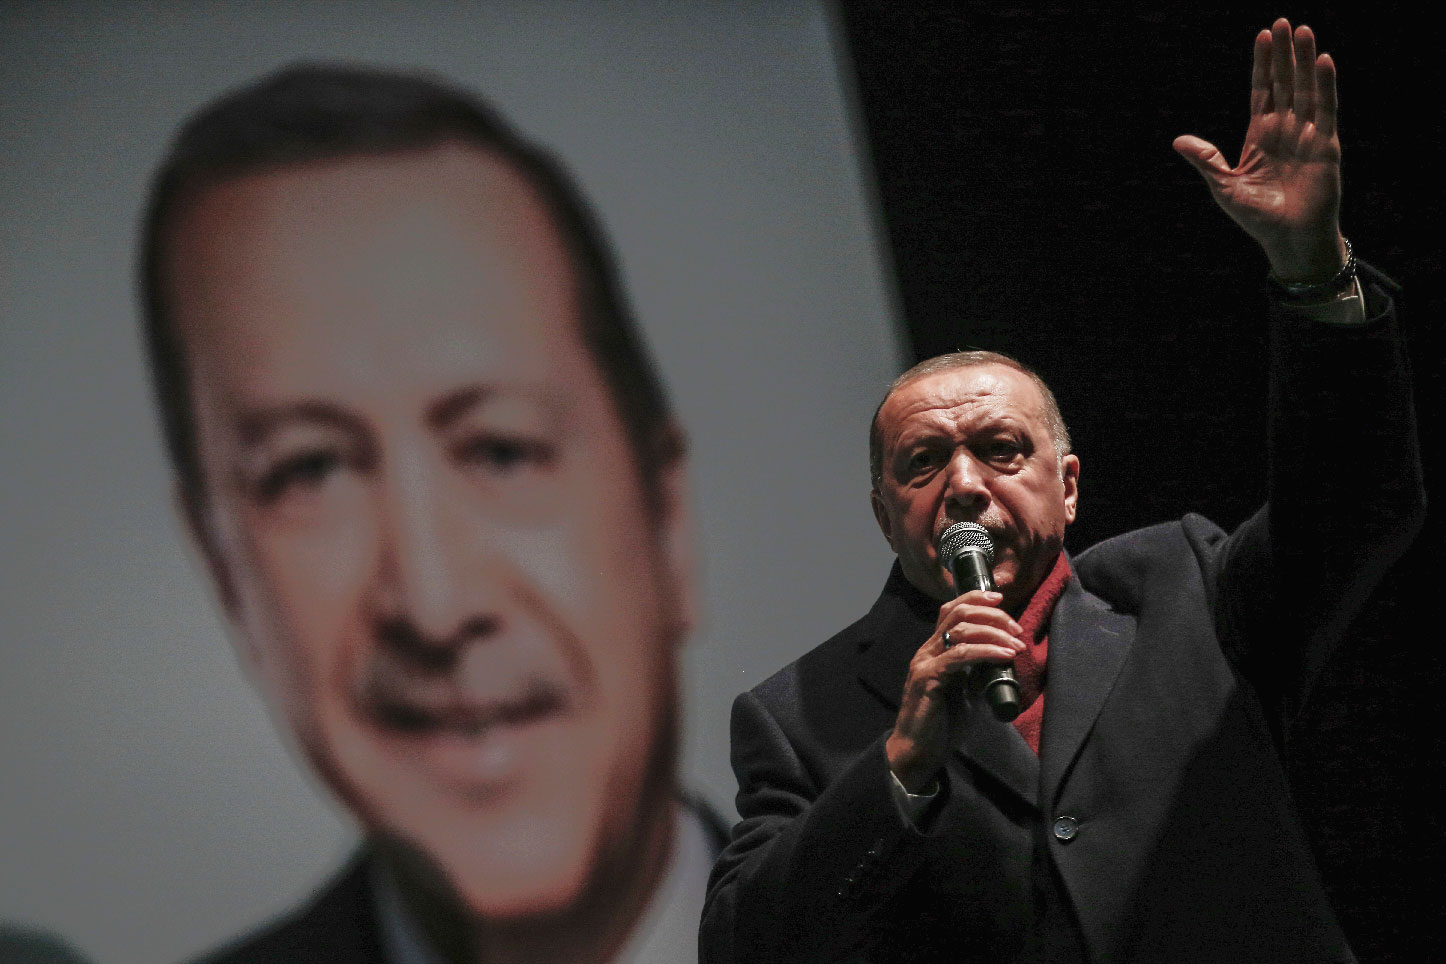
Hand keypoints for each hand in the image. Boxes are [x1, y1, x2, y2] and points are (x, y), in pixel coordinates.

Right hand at [885, 589, 1022, 792]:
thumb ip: (977, 673)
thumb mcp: (966, 692)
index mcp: (934, 650)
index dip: (975, 598)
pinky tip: (1005, 656)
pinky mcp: (929, 677)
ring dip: (993, 631)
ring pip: (960, 629)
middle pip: (957, 612)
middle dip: (991, 614)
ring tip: (1016, 643)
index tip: (1001, 599)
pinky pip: (960, 656)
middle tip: (1015, 628)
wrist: (919, 751)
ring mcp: (925, 662)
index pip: (951, 611)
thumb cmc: (941, 724)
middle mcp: (927, 650)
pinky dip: (986, 651)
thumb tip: (1003, 661)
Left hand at [1173, 18, 1345, 280]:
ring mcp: (1307, 135)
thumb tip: (1177, 139)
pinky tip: (1322, 60)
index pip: (1262, 91)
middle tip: (1284, 21)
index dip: (1262, 65)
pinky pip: (1325, 109)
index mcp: (1260, 136)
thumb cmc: (1257, 217)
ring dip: (1304, 60)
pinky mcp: (1326, 145)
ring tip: (1303, 31)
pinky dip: (1324, 85)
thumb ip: (1206, 159)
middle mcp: (1285, 130)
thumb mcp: (1224, 186)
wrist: (1288, 239)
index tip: (1262, 36)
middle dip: (1284, 53)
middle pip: (1285, 83)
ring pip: (1306, 89)